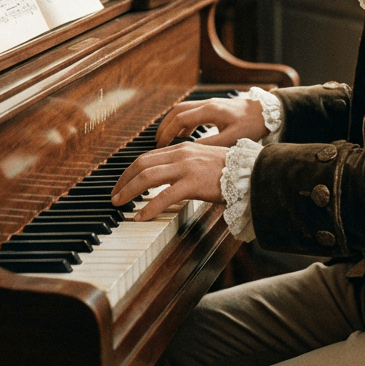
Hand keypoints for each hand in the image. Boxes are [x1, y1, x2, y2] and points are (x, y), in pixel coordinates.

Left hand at [110, 142, 226, 219]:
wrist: (250, 171)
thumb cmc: (229, 169)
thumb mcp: (202, 160)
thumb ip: (184, 165)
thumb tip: (167, 177)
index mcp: (182, 149)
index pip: (147, 157)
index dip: (130, 171)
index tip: (122, 183)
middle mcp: (182, 154)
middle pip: (142, 164)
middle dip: (123, 180)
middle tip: (115, 195)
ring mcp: (187, 168)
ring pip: (148, 177)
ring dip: (129, 191)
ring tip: (120, 204)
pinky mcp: (193, 183)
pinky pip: (164, 196)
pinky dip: (148, 208)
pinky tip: (141, 217)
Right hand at [155, 93, 267, 147]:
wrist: (268, 112)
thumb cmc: (253, 124)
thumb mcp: (232, 138)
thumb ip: (211, 144)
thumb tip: (190, 152)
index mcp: (210, 111)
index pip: (180, 119)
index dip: (167, 132)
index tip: (160, 145)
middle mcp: (207, 105)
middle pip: (177, 112)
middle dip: (164, 127)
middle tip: (156, 143)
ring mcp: (211, 105)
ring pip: (183, 111)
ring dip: (172, 124)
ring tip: (165, 140)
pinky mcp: (215, 109)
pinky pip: (192, 113)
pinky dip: (183, 123)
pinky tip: (183, 136)